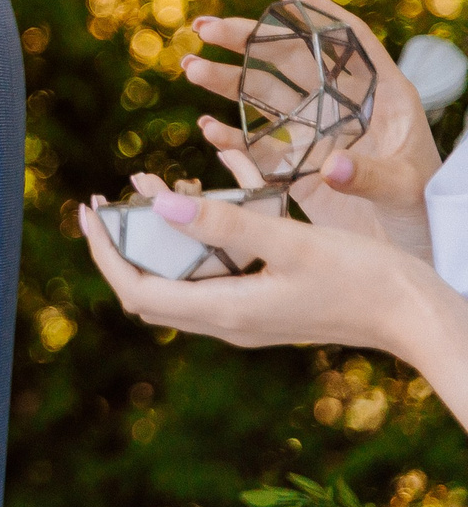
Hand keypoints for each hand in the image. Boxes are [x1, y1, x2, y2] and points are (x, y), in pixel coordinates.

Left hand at [79, 174, 467, 410]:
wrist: (417, 315)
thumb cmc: (363, 277)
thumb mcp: (290, 240)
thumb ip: (225, 222)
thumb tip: (159, 205)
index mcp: (225, 311)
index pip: (136, 288)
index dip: (105, 251)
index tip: (88, 211)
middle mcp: (228, 322)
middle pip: (149, 285)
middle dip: (124, 240)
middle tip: (108, 197)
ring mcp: (246, 318)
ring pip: (182, 276)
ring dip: (162, 234)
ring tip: (152, 184)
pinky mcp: (265, 306)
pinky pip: (214, 274)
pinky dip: (200, 239)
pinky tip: (210, 196)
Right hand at [185, 0, 437, 257]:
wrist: (415, 255)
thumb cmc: (425, 212)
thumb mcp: (404, 189)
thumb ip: (368, 174)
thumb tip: (330, 165)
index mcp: (383, 98)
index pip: (350, 41)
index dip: (317, 14)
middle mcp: (346, 109)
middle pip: (291, 61)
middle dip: (247, 41)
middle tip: (205, 28)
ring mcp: (319, 136)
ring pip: (267, 98)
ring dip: (227, 82)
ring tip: (191, 69)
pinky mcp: (298, 169)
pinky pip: (259, 147)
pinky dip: (231, 137)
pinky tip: (208, 128)